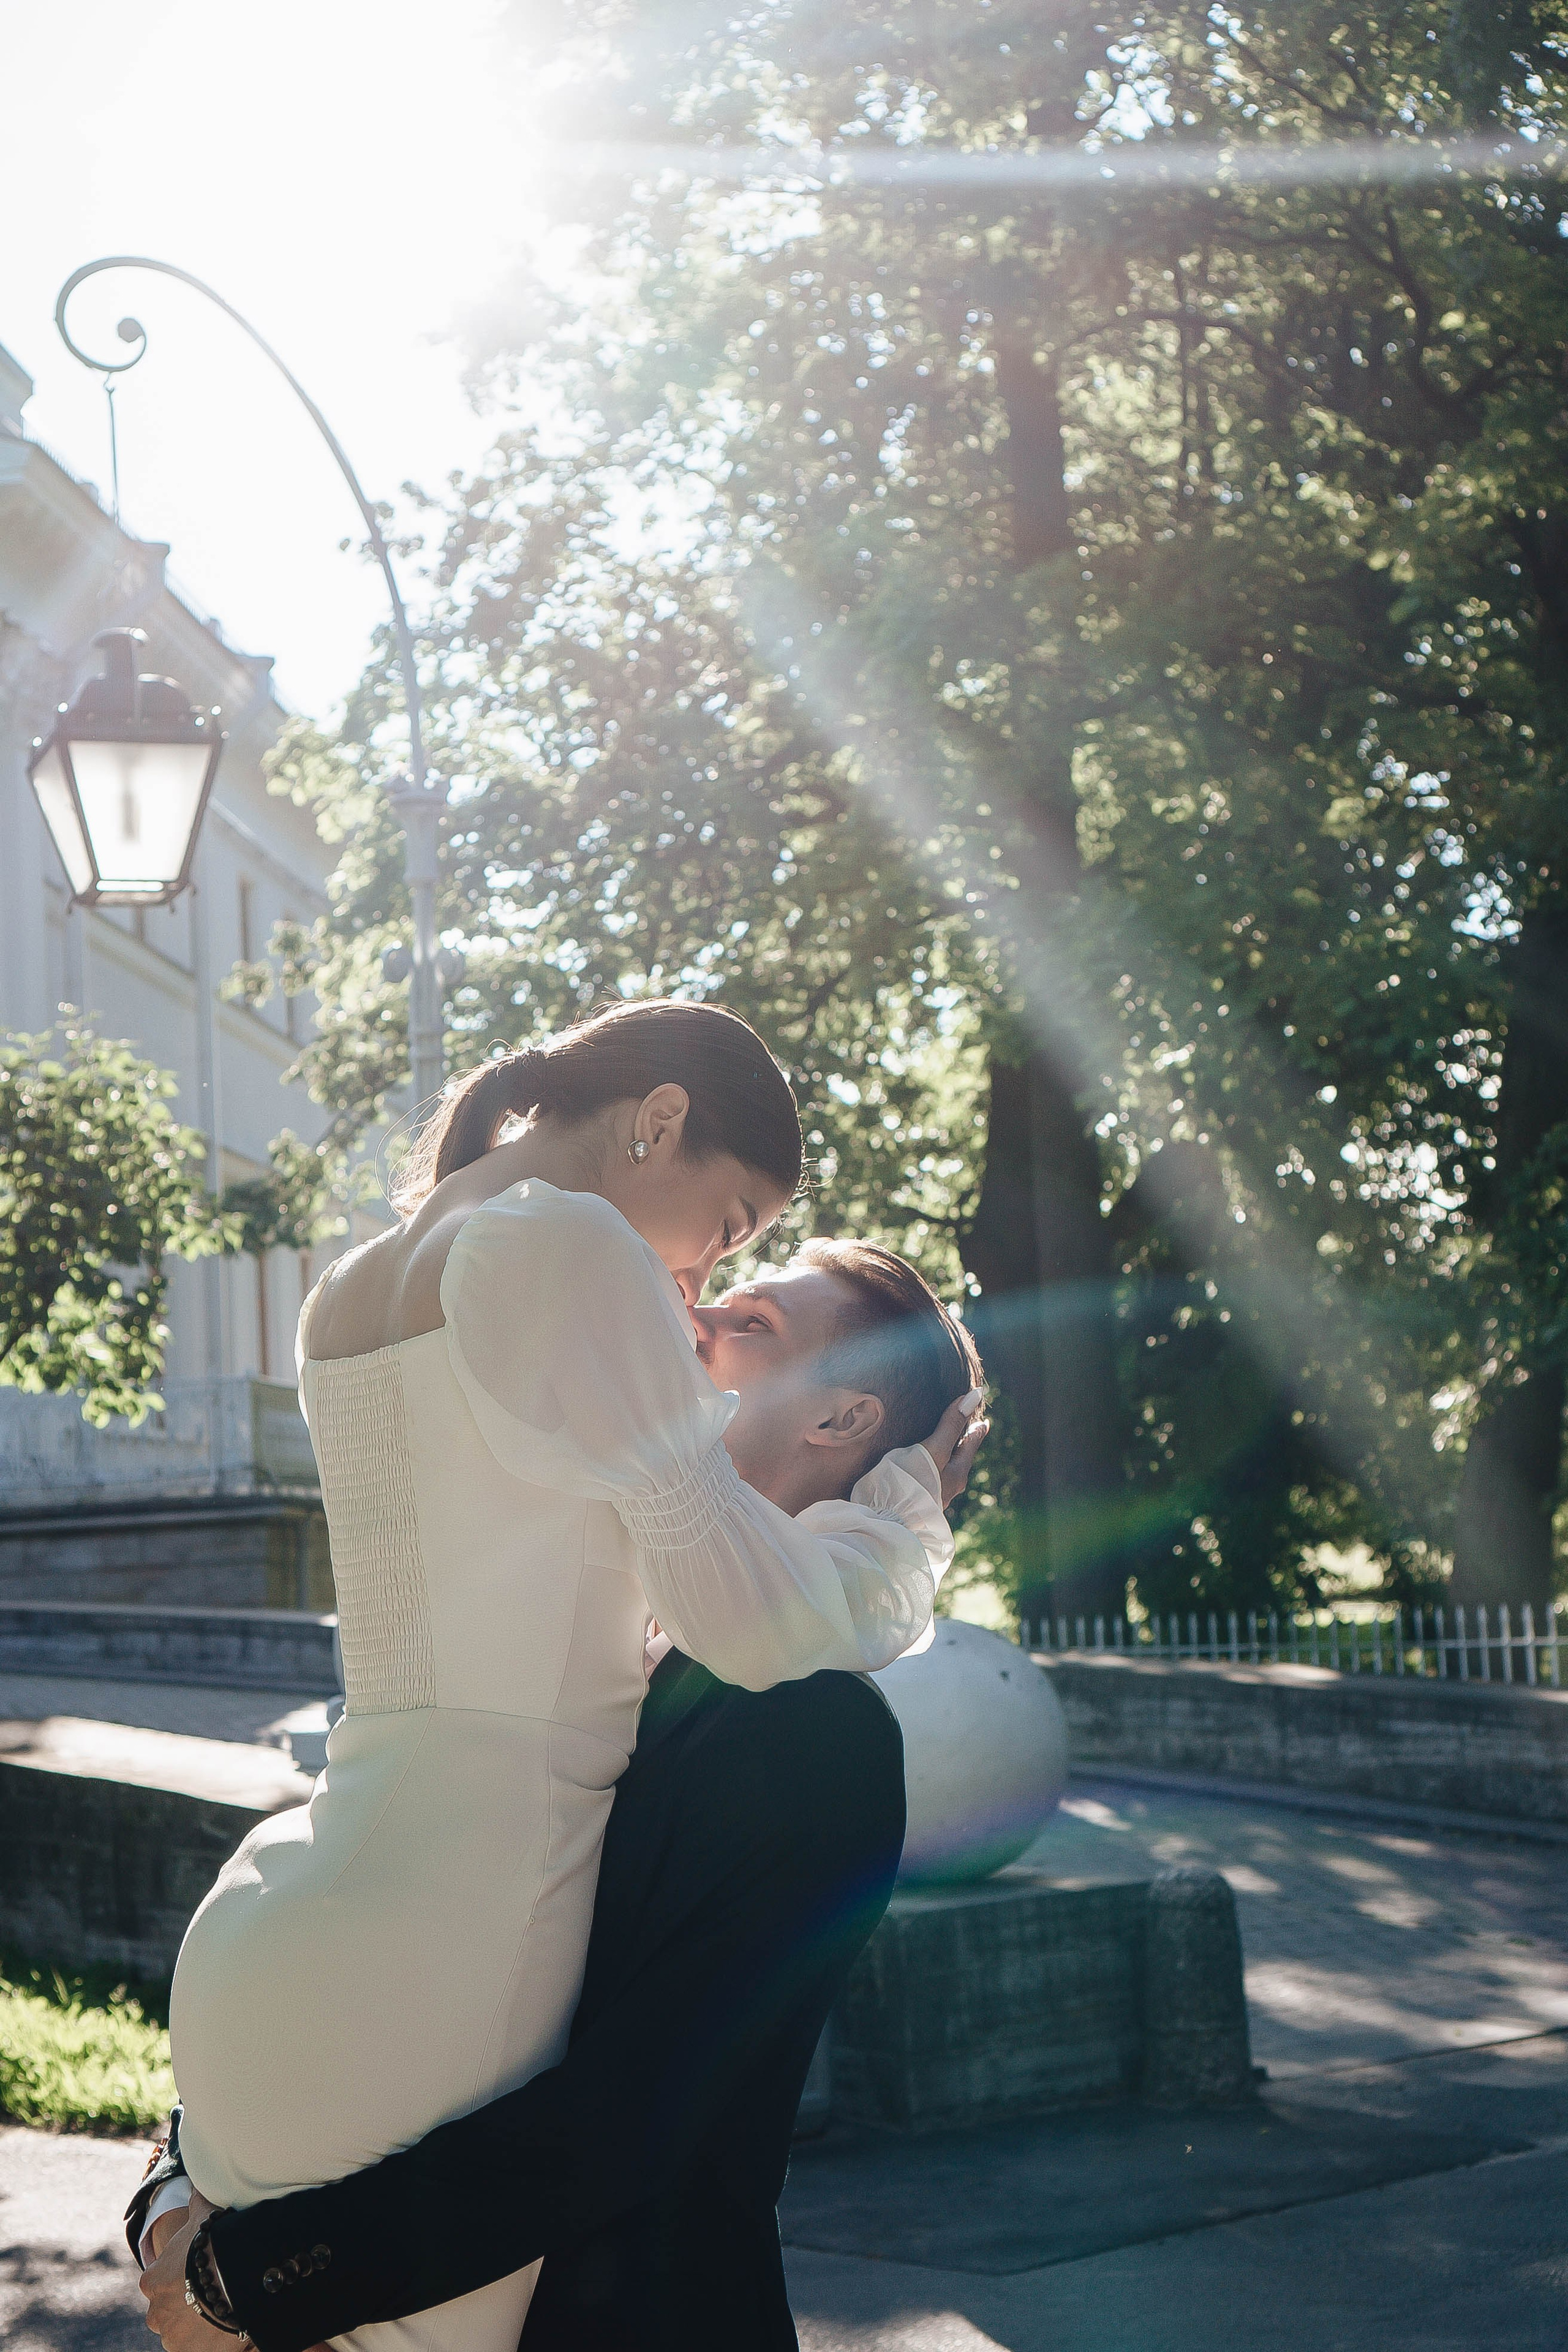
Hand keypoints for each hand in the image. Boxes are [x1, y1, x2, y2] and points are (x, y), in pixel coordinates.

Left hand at [140, 2191, 226, 2351]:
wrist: (234, 2275)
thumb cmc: (217, 2242)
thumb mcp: (204, 2214)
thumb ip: (196, 2200)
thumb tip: (196, 2181)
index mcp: (152, 2282)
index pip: (162, 2284)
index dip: (185, 2278)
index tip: (204, 2273)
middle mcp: (155, 2313)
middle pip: (172, 2311)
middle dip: (190, 2305)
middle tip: (217, 2292)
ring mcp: (172, 2337)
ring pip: (185, 2332)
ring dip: (201, 2325)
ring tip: (227, 2310)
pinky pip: (200, 2349)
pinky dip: (212, 2342)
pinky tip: (230, 2326)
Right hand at [921, 1387, 988, 1510]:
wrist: (884, 1522)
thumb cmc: (910, 1484)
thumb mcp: (933, 1450)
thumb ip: (950, 1425)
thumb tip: (975, 1396)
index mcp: (956, 1474)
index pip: (971, 1444)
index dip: (976, 1428)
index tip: (984, 1420)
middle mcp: (948, 1487)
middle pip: (959, 1457)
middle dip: (962, 1441)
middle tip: (965, 1426)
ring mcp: (931, 1495)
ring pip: (944, 1468)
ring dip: (945, 1453)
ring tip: (942, 1442)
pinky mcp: (913, 1499)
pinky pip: (928, 1476)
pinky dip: (929, 1463)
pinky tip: (918, 1464)